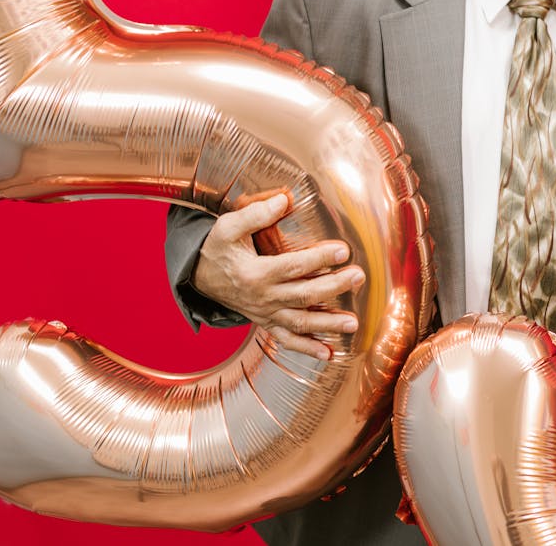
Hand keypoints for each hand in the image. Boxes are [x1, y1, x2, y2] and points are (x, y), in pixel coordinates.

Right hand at [192, 193, 364, 359]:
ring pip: (300, 321)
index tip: (343, 251)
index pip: (293, 266)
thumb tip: (283, 201)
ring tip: (353, 323)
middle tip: (358, 277)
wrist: (197, 275)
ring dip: (328, 324)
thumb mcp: (228, 227)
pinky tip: (328, 353)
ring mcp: (265, 313)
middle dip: (333, 287)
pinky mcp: (266, 321)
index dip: (319, 258)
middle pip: (303, 295)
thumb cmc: (217, 248)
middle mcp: (262, 297)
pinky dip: (307, 348)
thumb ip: (255, 214)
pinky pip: (286, 339)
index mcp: (254, 273)